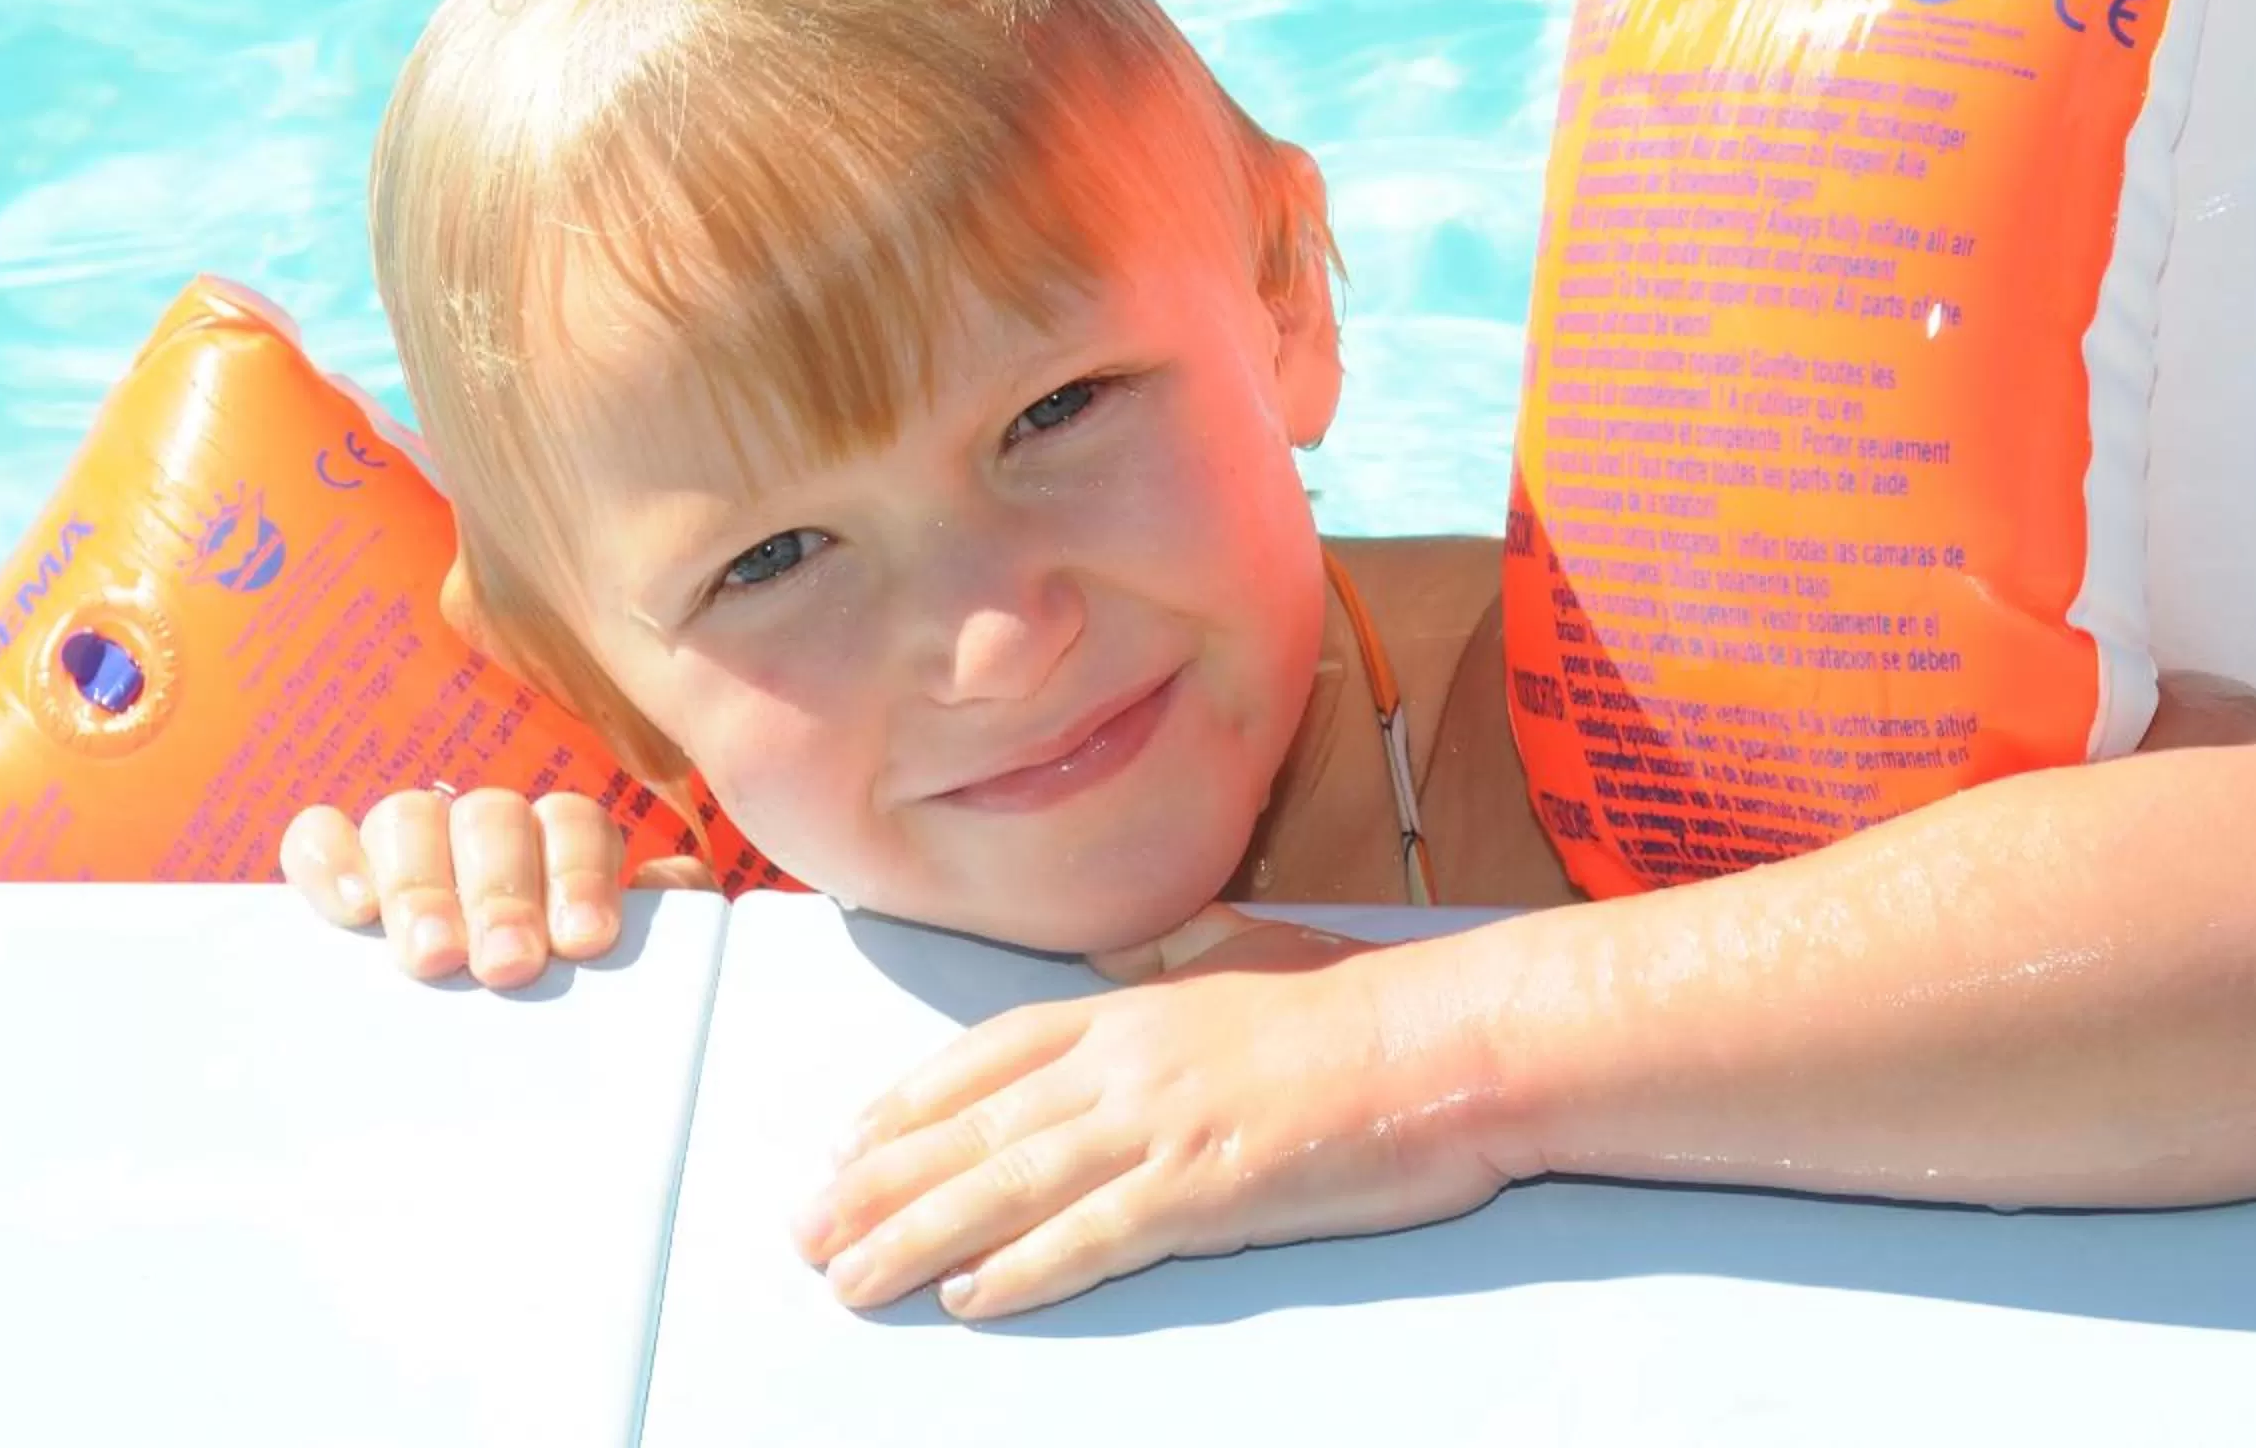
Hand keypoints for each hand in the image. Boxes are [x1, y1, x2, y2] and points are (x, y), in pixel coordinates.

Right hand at [280, 787, 715, 988]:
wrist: (492, 1079)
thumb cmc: (568, 1013)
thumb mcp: (625, 972)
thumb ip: (662, 924)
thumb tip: (669, 886)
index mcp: (560, 848)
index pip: (572, 823)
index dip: (580, 873)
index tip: (585, 942)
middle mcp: (485, 834)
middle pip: (491, 820)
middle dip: (502, 892)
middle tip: (508, 964)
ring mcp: (409, 847)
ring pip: (409, 817)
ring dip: (422, 885)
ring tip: (434, 958)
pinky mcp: (335, 874)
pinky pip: (317, 836)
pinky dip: (330, 860)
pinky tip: (352, 912)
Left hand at [791, 906, 1507, 1320]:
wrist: (1449, 1043)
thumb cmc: (1366, 1009)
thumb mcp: (1256, 959)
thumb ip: (1184, 962)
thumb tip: (1138, 956)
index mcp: (1136, 1008)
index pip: (988, 1052)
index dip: (909, 1101)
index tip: (847, 1141)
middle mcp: (1127, 1060)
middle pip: (974, 1125)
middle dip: (880, 1181)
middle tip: (806, 1228)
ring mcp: (1162, 1124)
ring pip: (1009, 1185)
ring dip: (918, 1236)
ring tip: (851, 1277)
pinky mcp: (1205, 1190)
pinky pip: (1093, 1237)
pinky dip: (1024, 1269)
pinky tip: (972, 1298)